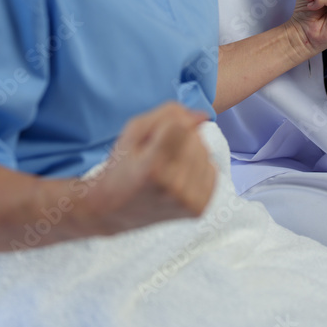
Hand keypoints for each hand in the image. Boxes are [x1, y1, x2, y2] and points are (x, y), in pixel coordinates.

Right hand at [83, 103, 215, 233]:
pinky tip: (179, 176)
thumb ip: (167, 115)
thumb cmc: (121, 167)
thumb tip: (202, 116)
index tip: (155, 137)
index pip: (182, 126)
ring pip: (206, 152)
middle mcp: (173, 186)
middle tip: (158, 154)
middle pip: (195, 138)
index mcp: (153, 167)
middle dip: (180, 137)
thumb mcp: (133, 132)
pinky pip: (212, 170)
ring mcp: (188, 200)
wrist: (113, 211)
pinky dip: (198, 168)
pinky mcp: (198, 208)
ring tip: (167, 166)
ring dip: (190, 152)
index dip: (170, 124)